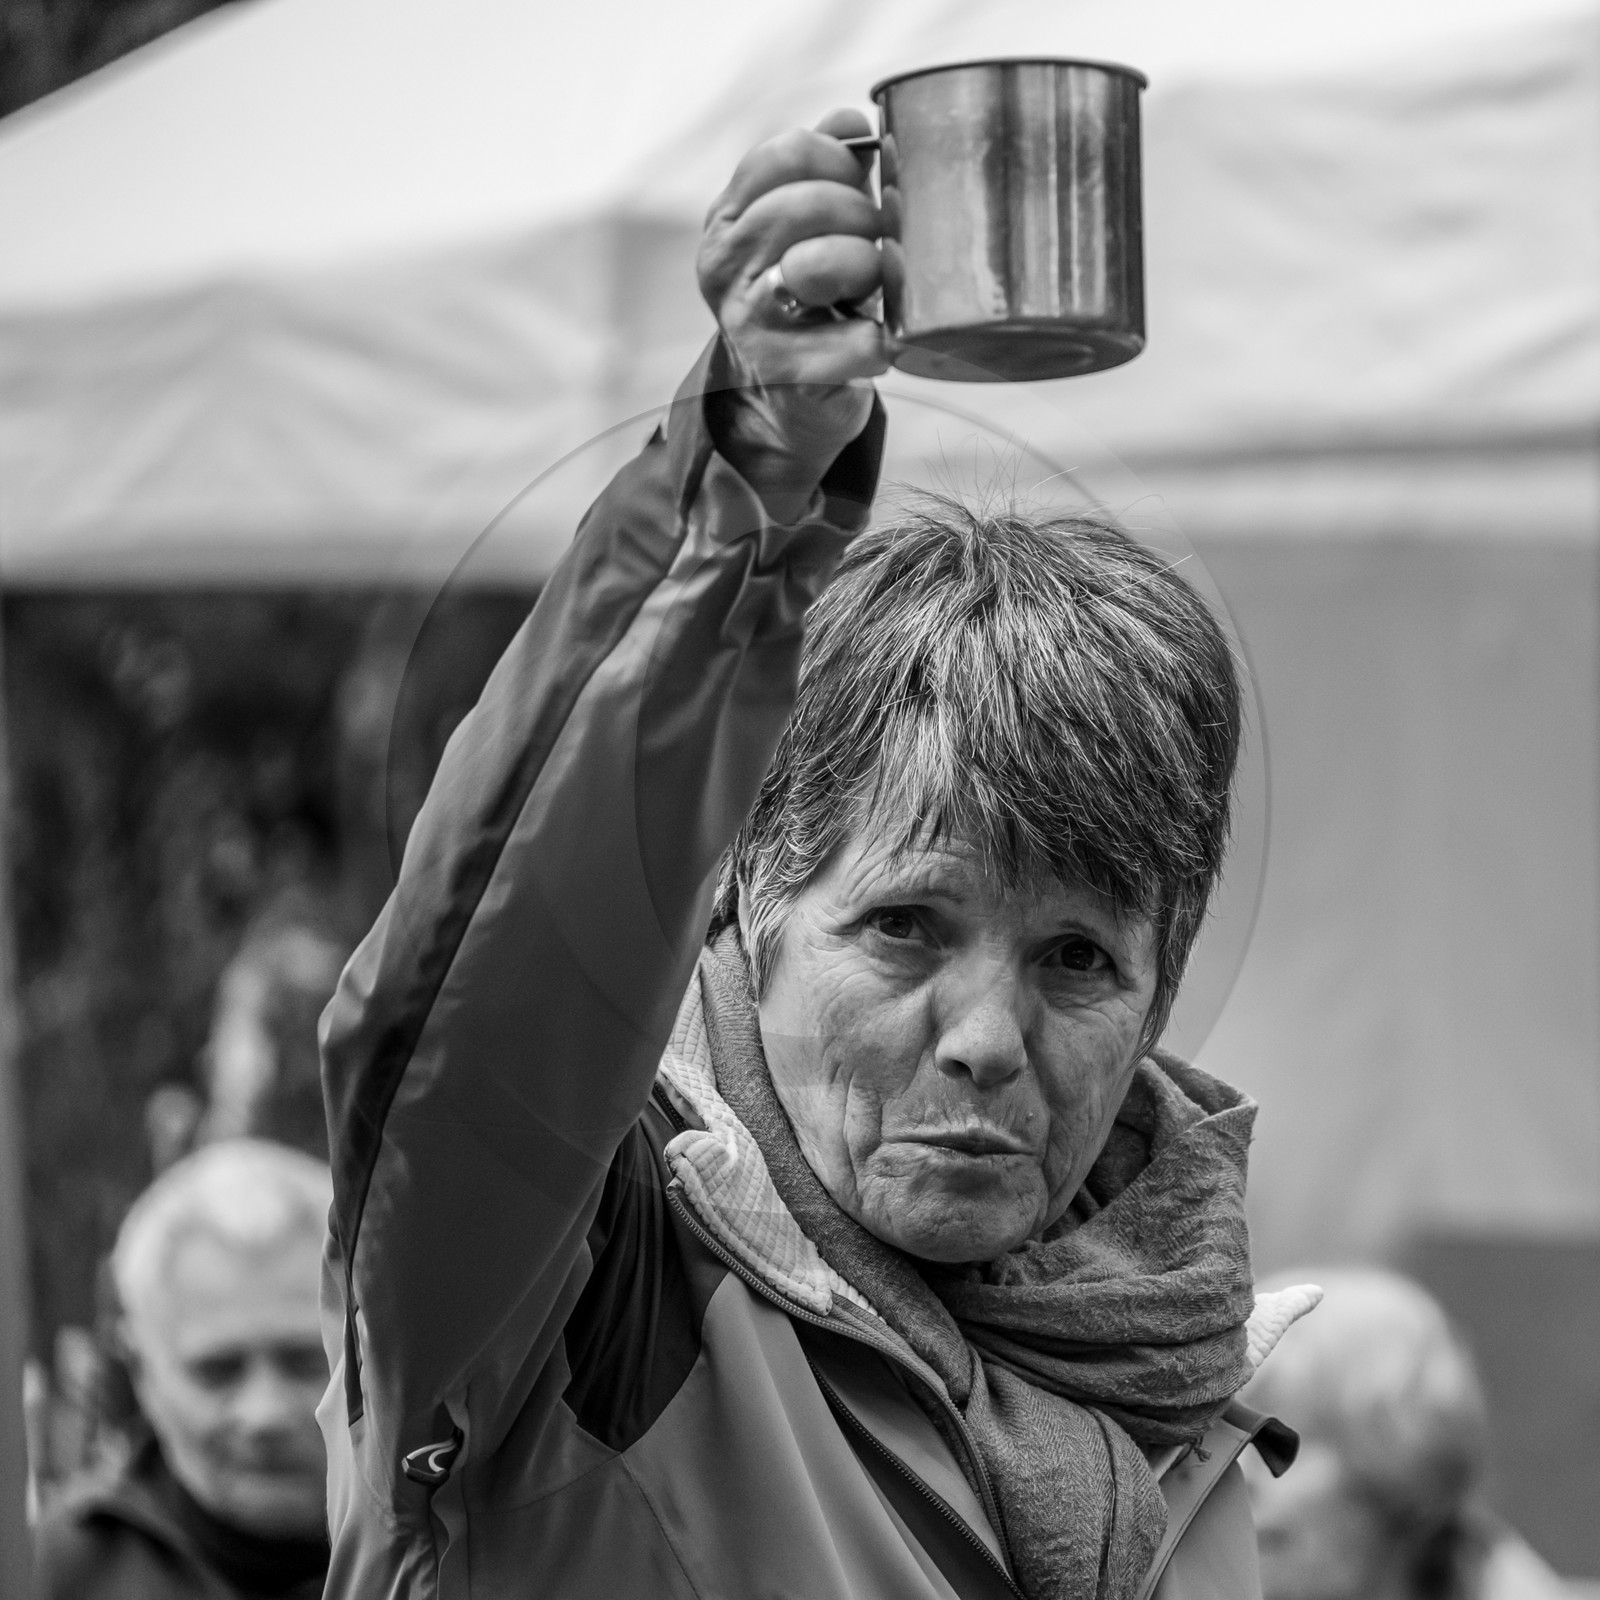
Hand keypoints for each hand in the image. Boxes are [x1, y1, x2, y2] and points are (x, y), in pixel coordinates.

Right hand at [698, 109, 888, 516]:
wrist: (787, 400)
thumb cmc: (805, 303)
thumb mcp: (804, 228)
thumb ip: (824, 169)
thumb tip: (851, 119)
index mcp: (725, 221)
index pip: (782, 155)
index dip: (836, 159)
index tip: (858, 184)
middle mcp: (724, 266)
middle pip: (804, 204)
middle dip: (860, 215)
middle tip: (877, 240)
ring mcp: (748, 321)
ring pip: (818, 263)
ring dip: (867, 268)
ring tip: (873, 287)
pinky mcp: (784, 372)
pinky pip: (856, 339)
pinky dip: (880, 339)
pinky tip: (877, 339)